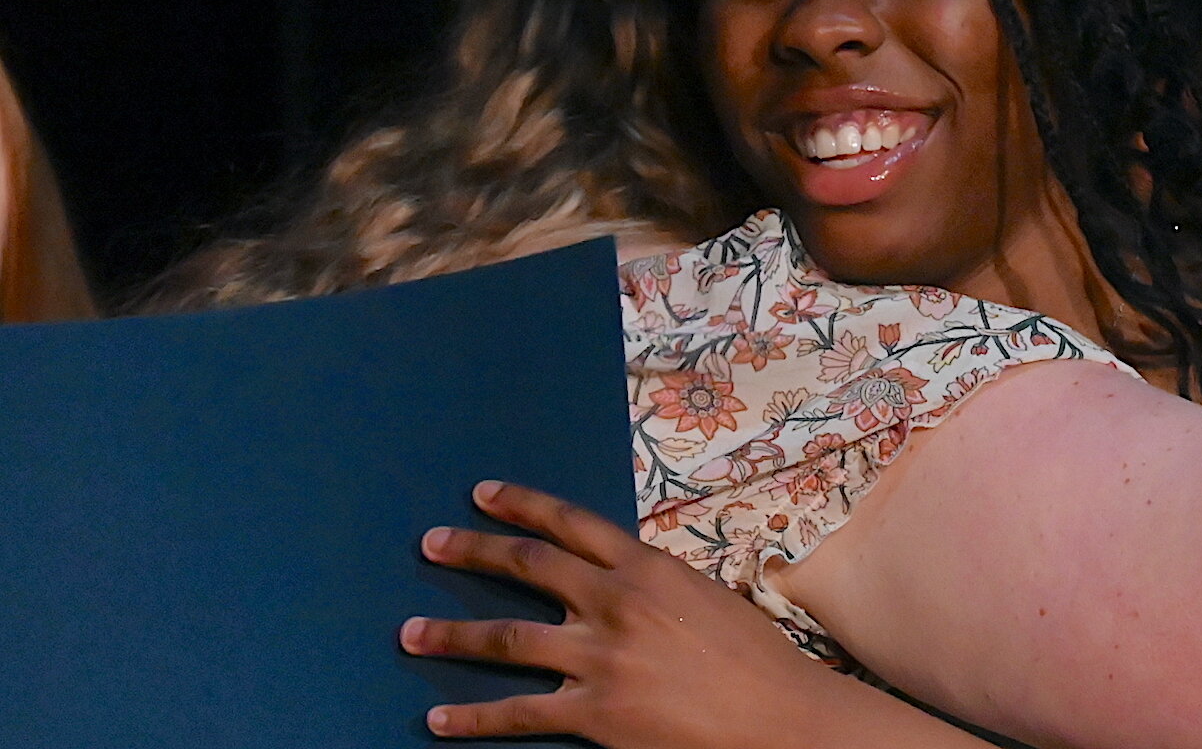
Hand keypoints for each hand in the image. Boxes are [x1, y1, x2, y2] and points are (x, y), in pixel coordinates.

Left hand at [399, 481, 831, 747]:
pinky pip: (520, 713)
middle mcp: (616, 604)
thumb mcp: (704, 599)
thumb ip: (652, 588)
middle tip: (431, 544)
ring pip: (509, 639)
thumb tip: (616, 584)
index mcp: (646, 568)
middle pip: (529, 567)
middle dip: (474, 551)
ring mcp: (602, 659)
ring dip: (453, 634)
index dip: (521, 505)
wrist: (781, 718)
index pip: (570, 523)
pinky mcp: (596, 714)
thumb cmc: (754, 660)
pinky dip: (474, 717)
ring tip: (410, 633)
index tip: (482, 495)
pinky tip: (439, 718)